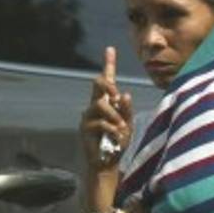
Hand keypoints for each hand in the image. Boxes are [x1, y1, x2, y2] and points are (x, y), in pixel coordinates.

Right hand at [80, 46, 132, 171]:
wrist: (107, 163)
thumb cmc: (118, 143)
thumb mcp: (128, 125)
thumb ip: (127, 110)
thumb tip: (125, 94)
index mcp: (106, 103)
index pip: (106, 80)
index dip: (108, 64)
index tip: (110, 49)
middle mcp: (94, 106)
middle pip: (98, 84)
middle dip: (108, 85)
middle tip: (117, 94)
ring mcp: (87, 117)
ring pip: (100, 104)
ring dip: (114, 115)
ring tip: (121, 127)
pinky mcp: (85, 129)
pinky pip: (100, 122)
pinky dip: (112, 128)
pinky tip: (118, 136)